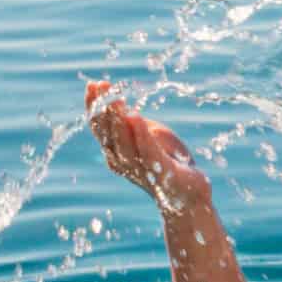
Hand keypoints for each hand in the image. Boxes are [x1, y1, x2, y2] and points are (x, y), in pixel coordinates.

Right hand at [85, 78, 210, 215]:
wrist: (189, 196)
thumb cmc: (167, 162)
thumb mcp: (148, 136)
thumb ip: (133, 124)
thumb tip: (120, 106)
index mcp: (116, 152)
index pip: (99, 128)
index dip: (93, 107)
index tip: (92, 85)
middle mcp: (123, 163)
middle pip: (108, 134)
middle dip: (103, 109)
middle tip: (100, 85)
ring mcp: (141, 170)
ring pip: (124, 144)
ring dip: (118, 120)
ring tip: (116, 99)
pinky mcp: (162, 174)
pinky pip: (148, 153)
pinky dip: (141, 135)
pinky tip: (136, 117)